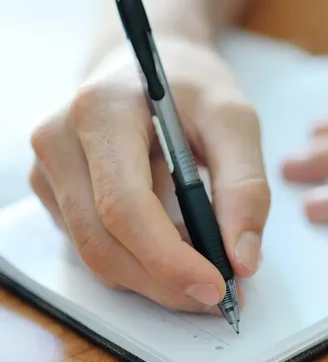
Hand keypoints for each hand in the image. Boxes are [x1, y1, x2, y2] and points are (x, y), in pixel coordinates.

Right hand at [29, 38, 269, 311]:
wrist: (150, 68)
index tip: (218, 287)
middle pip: (103, 242)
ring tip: (205, 270)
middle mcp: (59, 140)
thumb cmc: (193, 89)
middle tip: (220, 294)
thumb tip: (242, 261)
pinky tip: (174, 251)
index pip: (124, 206)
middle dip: (165, 281)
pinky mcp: (54, 191)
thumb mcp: (235, 121)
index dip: (170, 259)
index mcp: (100, 112)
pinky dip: (138, 264)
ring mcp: (48, 169)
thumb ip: (245, 188)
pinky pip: (93, 247)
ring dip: (154, 279)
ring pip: (95, 255)